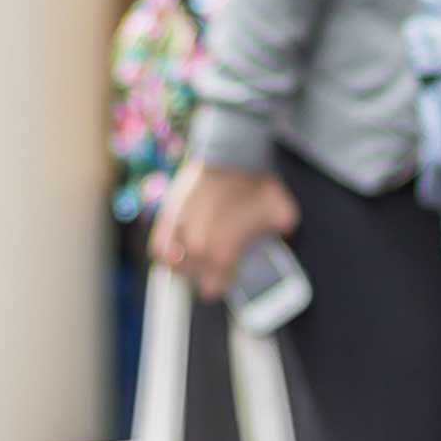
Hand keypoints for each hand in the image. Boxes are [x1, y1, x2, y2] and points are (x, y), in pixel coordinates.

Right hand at [149, 160, 298, 298]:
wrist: (234, 152)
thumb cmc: (258, 185)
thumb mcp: (282, 214)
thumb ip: (279, 238)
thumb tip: (281, 246)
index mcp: (222, 252)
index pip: (212, 288)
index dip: (220, 286)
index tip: (226, 280)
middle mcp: (195, 246)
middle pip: (193, 277)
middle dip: (205, 275)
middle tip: (216, 269)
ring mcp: (178, 230)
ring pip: (173, 265)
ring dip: (185, 266)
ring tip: (197, 261)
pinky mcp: (167, 215)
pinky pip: (158, 246)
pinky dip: (166, 252)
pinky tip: (177, 251)